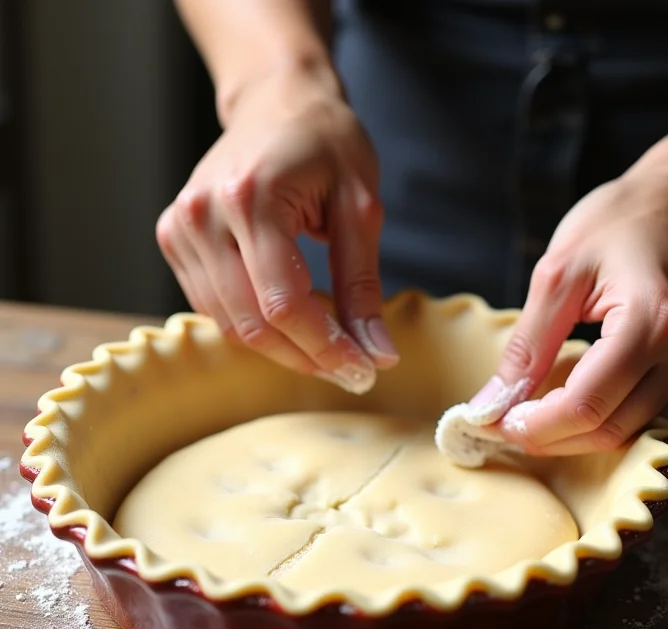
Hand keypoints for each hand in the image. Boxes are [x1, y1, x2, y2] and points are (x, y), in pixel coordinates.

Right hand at [156, 66, 397, 393]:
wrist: (277, 102)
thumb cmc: (325, 141)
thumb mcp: (360, 206)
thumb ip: (362, 283)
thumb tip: (377, 351)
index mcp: (251, 198)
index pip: (284, 304)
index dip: (326, 348)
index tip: (363, 371)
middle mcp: (202, 215)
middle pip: (251, 323)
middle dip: (306, 357)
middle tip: (352, 368)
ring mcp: (180, 228)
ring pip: (229, 324)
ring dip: (282, 348)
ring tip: (328, 344)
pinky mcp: (174, 238)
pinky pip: (213, 307)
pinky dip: (255, 325)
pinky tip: (291, 319)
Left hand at [466, 168, 667, 454]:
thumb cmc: (620, 222)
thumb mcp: (557, 273)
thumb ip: (526, 345)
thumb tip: (491, 403)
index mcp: (652, 319)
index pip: (586, 405)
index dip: (535, 426)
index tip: (496, 423)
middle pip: (610, 429)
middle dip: (551, 438)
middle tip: (508, 422)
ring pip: (634, 435)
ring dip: (579, 437)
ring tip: (537, 415)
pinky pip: (655, 420)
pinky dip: (610, 422)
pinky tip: (578, 404)